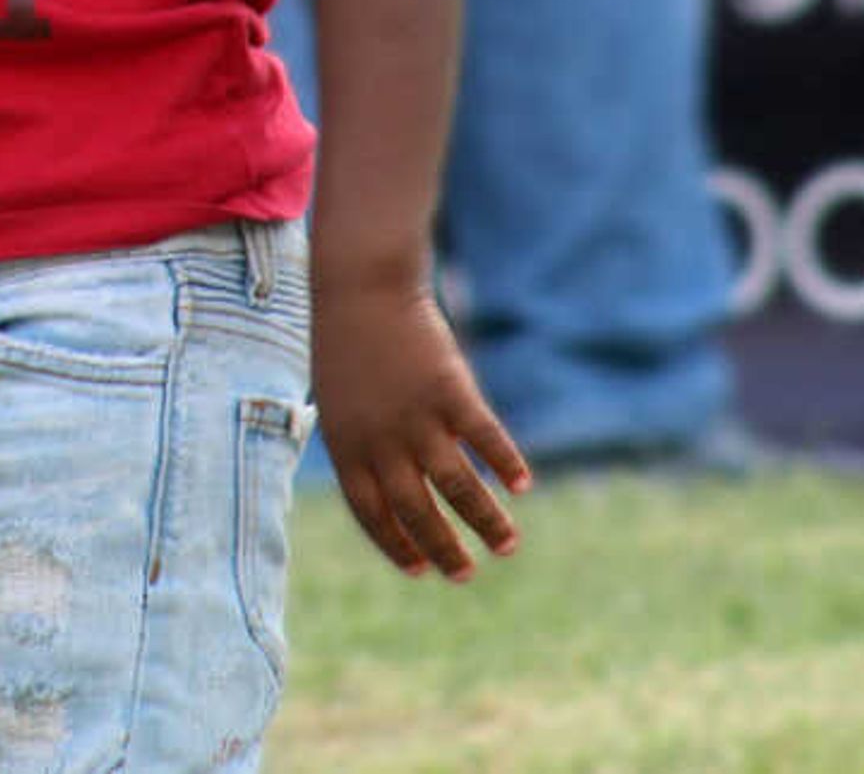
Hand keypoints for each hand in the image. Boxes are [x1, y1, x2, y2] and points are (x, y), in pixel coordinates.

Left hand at [313, 271, 528, 582]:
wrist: (361, 288)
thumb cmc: (348, 344)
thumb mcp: (340, 400)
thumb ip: (362, 443)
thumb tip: (390, 485)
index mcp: (346, 446)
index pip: (372, 513)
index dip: (396, 544)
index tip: (420, 569)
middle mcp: (381, 440)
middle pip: (415, 510)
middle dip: (443, 548)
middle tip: (465, 575)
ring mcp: (417, 417)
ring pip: (457, 485)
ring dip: (485, 520)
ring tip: (507, 546)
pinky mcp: (449, 391)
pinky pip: (484, 437)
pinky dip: (506, 462)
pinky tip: (523, 485)